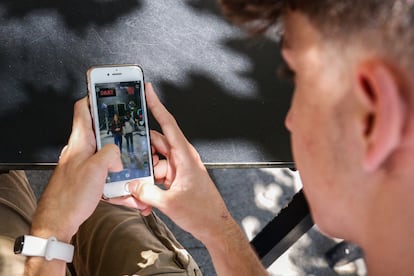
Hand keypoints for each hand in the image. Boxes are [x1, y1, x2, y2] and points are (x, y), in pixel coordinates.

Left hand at [30, 98, 122, 241]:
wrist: (59, 221)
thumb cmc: (70, 197)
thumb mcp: (96, 169)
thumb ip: (111, 153)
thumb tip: (118, 154)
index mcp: (80, 141)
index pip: (83, 109)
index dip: (94, 96)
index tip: (106, 89)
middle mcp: (81, 150)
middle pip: (101, 131)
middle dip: (118, 131)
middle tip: (132, 130)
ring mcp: (85, 164)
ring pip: (107, 153)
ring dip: (121, 159)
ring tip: (134, 165)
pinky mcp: (89, 178)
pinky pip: (107, 173)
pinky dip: (118, 178)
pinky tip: (126, 189)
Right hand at [127, 83, 232, 241]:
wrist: (214, 226)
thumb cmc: (202, 211)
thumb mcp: (169, 203)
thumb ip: (146, 192)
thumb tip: (132, 185)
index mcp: (184, 155)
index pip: (168, 123)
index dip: (156, 105)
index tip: (148, 90)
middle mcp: (182, 158)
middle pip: (156, 143)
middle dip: (142, 149)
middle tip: (127, 152)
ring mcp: (179, 168)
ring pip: (156, 159)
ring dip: (146, 169)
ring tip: (139, 183)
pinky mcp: (177, 177)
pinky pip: (159, 172)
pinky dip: (151, 180)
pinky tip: (146, 192)